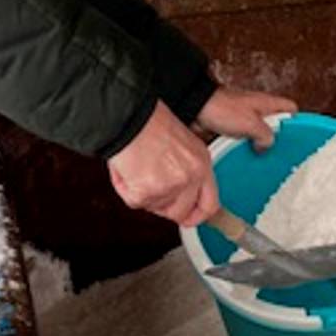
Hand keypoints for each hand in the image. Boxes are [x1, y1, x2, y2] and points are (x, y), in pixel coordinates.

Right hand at [108, 101, 216, 226]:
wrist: (129, 116)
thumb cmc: (148, 121)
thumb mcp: (181, 144)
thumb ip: (185, 169)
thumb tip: (178, 192)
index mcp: (201, 162)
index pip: (210, 204)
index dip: (197, 216)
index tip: (189, 219)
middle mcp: (190, 176)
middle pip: (181, 212)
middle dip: (163, 206)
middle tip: (151, 190)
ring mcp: (170, 187)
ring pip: (155, 207)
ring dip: (142, 192)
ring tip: (137, 166)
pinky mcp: (148, 192)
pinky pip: (134, 201)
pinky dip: (125, 188)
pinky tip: (126, 167)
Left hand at [195, 87, 296, 150]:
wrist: (196, 107)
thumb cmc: (221, 108)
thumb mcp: (251, 124)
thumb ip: (266, 136)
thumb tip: (267, 146)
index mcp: (266, 103)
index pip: (290, 108)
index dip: (296, 122)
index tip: (298, 137)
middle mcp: (257, 108)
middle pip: (275, 123)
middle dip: (276, 138)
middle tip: (279, 152)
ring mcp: (244, 117)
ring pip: (258, 132)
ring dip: (258, 143)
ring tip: (261, 157)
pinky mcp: (231, 125)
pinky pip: (243, 137)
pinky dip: (244, 145)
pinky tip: (244, 154)